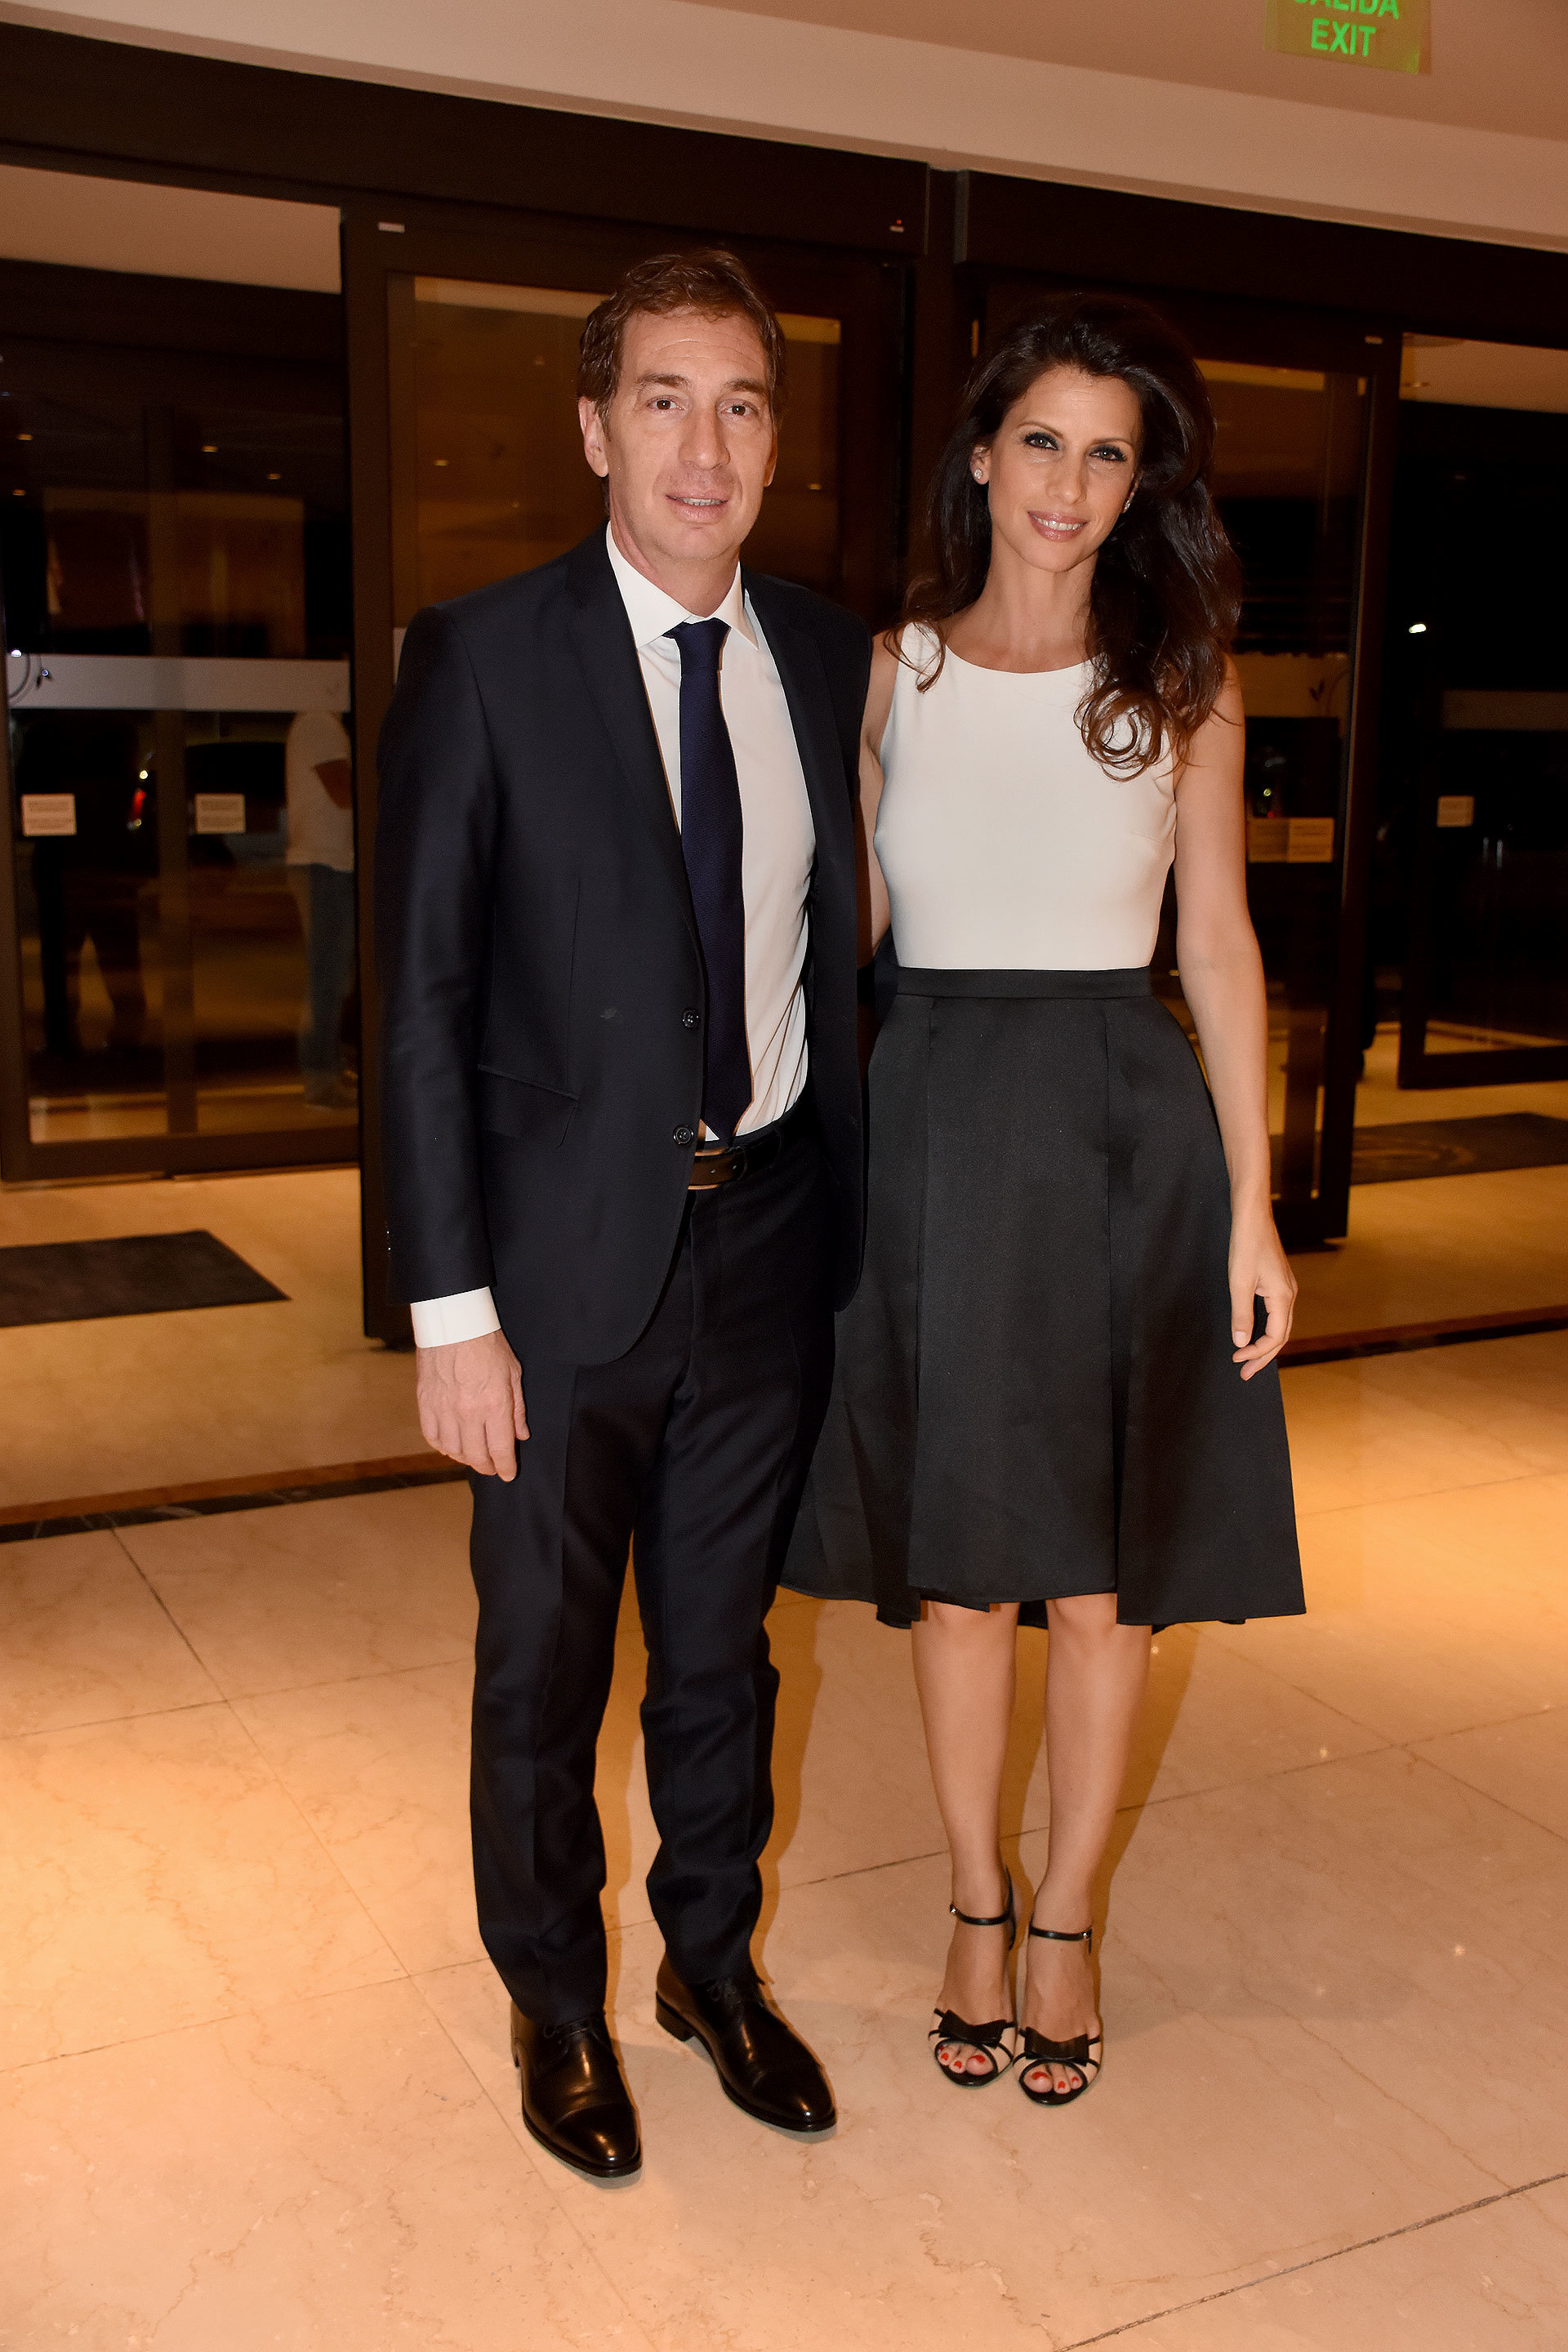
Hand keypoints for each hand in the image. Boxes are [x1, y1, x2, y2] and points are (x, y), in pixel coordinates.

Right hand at [416, 1329, 528, 1477]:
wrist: (454, 1322)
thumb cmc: (487, 1343)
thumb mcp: (513, 1373)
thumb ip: (518, 1408)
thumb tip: (520, 1435)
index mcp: (494, 1405)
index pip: (500, 1449)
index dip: (506, 1467)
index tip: (508, 1474)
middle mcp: (468, 1412)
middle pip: (476, 1455)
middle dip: (487, 1467)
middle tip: (492, 1468)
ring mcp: (444, 1409)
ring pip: (453, 1450)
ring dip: (465, 1459)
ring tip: (474, 1458)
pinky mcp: (425, 1402)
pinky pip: (432, 1436)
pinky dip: (441, 1446)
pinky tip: (451, 1446)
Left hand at [1228, 1200, 1296, 1379]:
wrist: (1253, 1216)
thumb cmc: (1246, 1246)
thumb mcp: (1239, 1283)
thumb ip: (1241, 1314)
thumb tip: (1241, 1342)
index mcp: (1283, 1297)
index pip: (1275, 1337)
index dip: (1257, 1352)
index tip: (1237, 1360)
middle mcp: (1289, 1295)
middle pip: (1281, 1336)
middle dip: (1263, 1356)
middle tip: (1245, 1373)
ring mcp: (1285, 1288)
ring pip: (1280, 1325)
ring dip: (1264, 1344)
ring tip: (1247, 1359)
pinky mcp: (1278, 1282)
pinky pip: (1276, 1313)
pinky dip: (1265, 1328)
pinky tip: (1253, 1333)